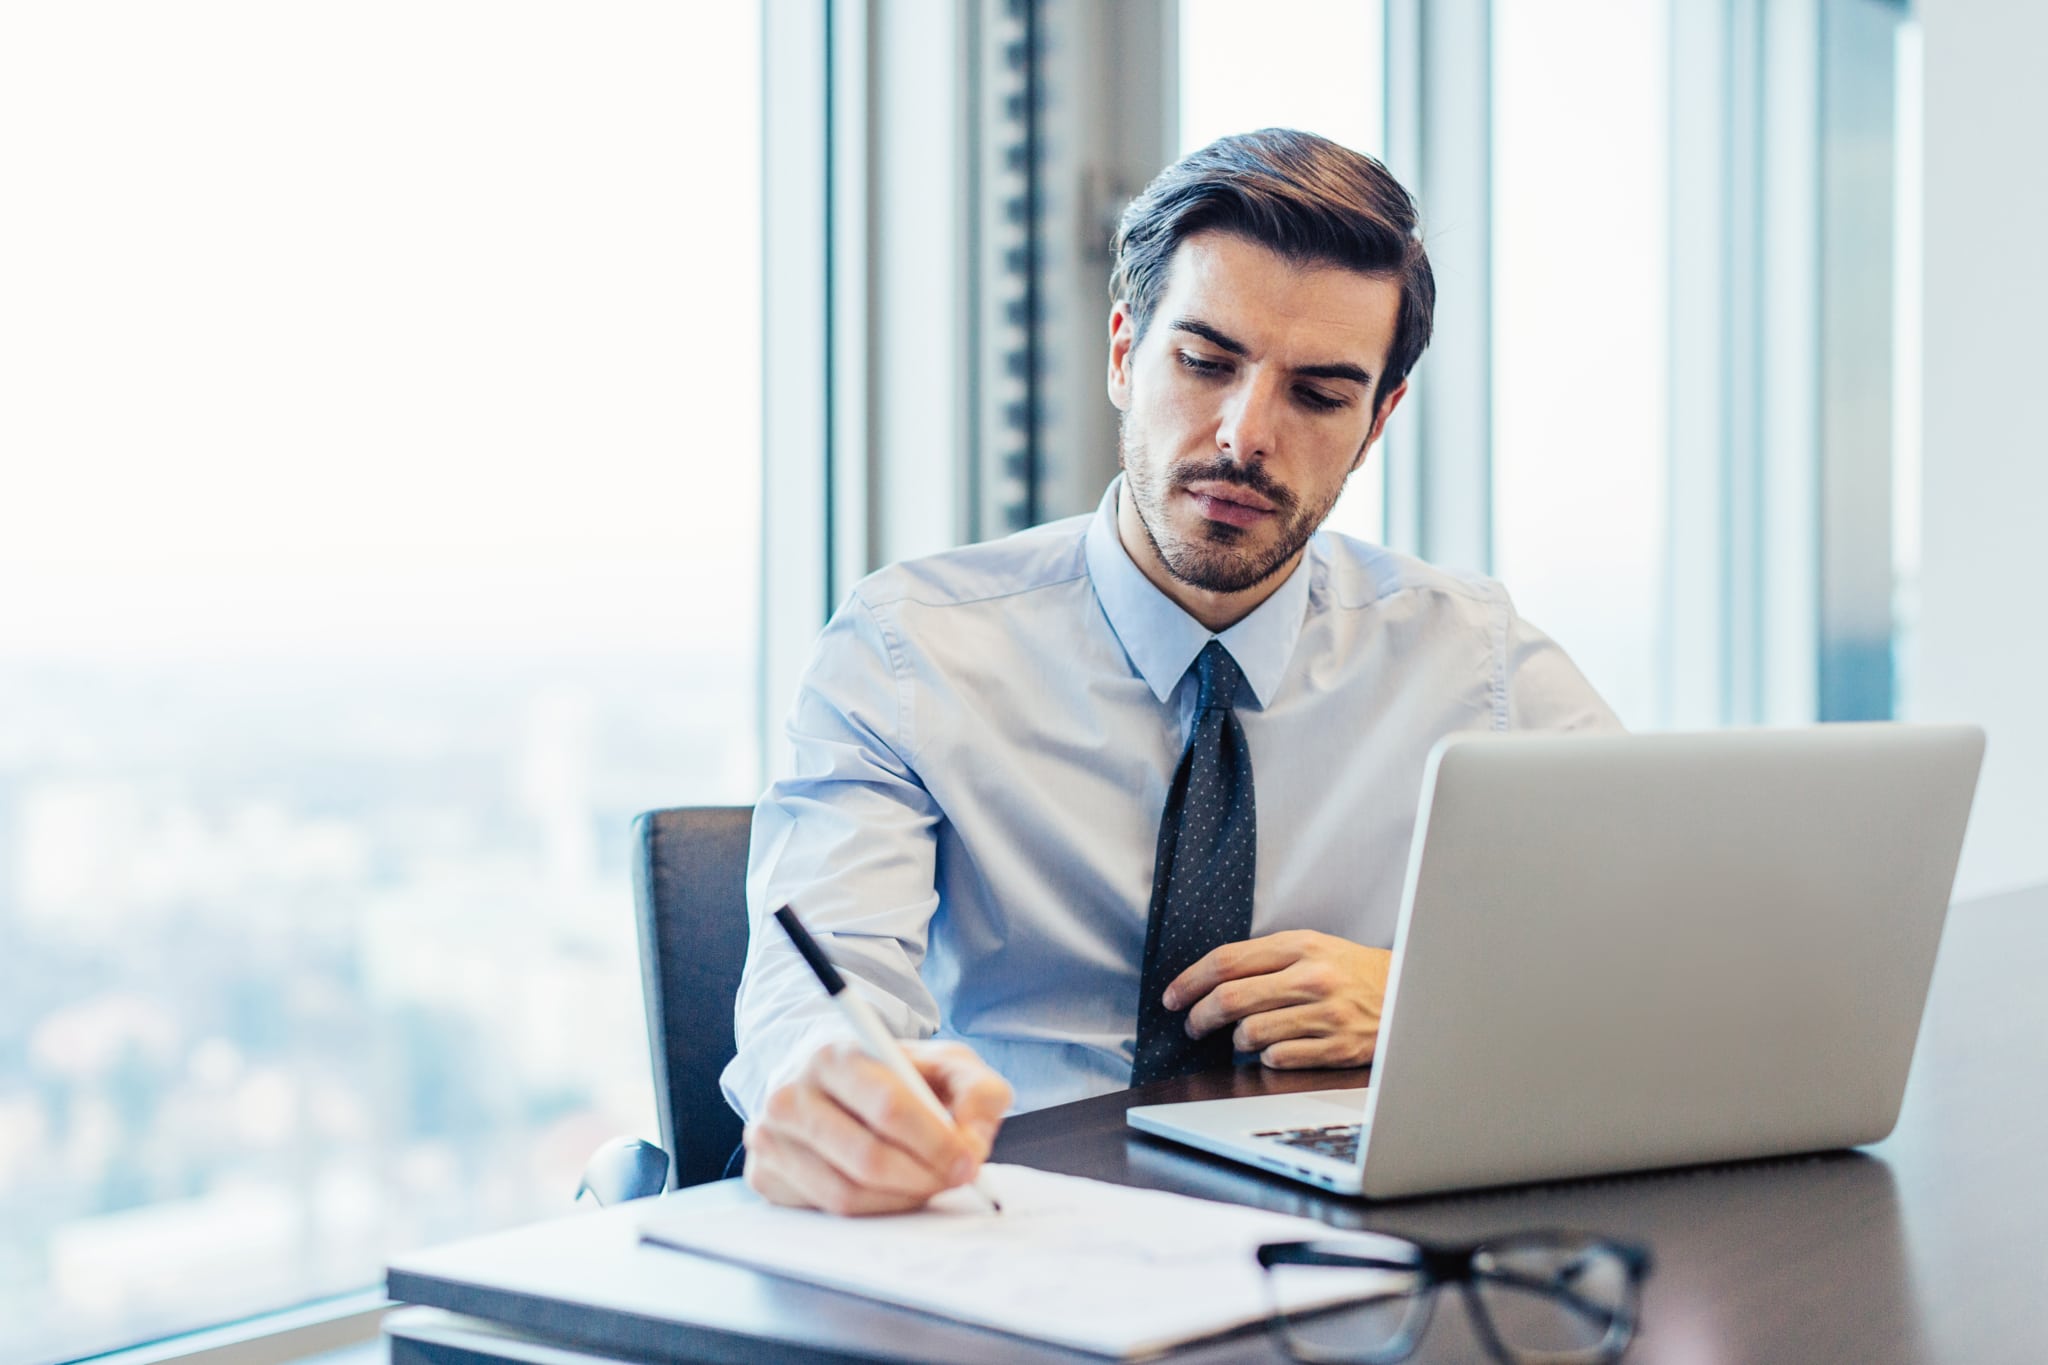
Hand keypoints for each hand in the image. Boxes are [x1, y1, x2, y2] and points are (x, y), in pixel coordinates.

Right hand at [743, 1039, 1012, 1214]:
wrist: (831, 1080)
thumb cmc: (894, 1074)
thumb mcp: (946, 1065)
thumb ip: (978, 1093)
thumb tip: (972, 1145)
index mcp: (834, 1055)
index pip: (888, 1108)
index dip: (935, 1142)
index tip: (968, 1161)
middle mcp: (790, 1094)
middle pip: (866, 1158)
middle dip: (922, 1178)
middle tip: (953, 1181)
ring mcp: (770, 1137)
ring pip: (845, 1194)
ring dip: (899, 1200)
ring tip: (925, 1184)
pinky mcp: (764, 1175)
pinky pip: (824, 1212)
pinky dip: (870, 1211)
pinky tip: (889, 1191)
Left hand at [1163, 930, 1392, 1068]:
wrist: (1413, 994)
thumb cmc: (1355, 972)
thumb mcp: (1315, 948)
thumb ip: (1268, 959)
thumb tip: (1213, 980)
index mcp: (1301, 945)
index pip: (1227, 961)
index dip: (1190, 980)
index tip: (1173, 996)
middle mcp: (1311, 978)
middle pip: (1231, 998)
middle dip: (1200, 1015)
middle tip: (1192, 1025)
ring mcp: (1325, 1015)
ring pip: (1250, 1033)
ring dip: (1235, 1040)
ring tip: (1240, 1038)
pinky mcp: (1336, 1048)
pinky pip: (1278, 1059)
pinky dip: (1266, 1058)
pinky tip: (1272, 1051)